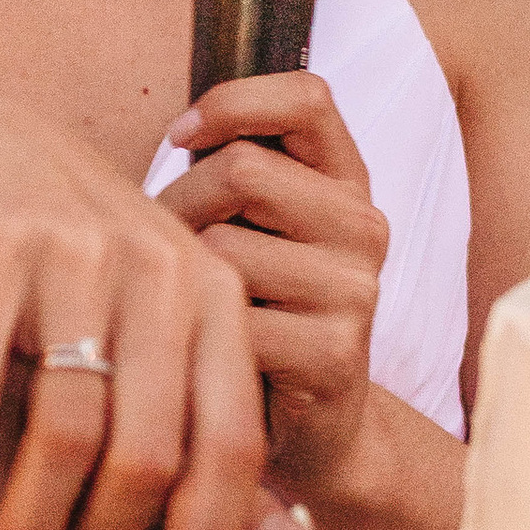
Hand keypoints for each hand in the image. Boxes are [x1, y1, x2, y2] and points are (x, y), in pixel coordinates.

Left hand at [159, 73, 388, 529]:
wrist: (302, 433)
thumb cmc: (253, 314)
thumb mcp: (249, 230)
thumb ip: (230, 171)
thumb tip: (177, 129)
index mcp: (346, 182)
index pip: (308, 97)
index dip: (234, 102)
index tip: (181, 139)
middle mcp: (364, 227)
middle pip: (242, 170)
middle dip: (178, 205)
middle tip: (164, 255)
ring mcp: (356, 291)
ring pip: (225, 247)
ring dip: (178, 278)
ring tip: (182, 309)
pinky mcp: (334, 353)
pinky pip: (231, 319)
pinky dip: (193, 336)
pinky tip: (196, 354)